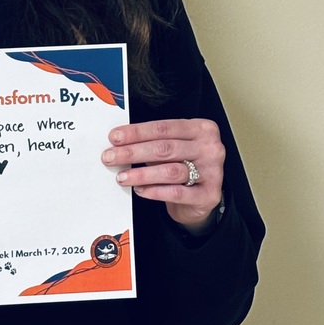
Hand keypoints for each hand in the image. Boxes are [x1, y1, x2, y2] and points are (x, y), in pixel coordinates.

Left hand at [102, 119, 223, 233]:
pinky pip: (177, 192)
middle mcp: (210, 148)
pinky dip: (155, 191)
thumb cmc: (183, 165)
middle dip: (133, 152)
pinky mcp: (209, 195)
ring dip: (141, 174)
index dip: (136, 132)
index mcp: (201, 129)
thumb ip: (152, 142)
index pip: (163, 128)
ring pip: (170, 171)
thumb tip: (119, 142)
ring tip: (122, 176)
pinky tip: (140, 190)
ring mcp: (212, 172)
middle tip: (111, 157)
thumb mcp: (172, 148)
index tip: (115, 137)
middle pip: (165, 148)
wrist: (201, 197)